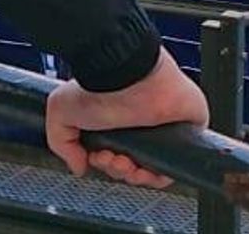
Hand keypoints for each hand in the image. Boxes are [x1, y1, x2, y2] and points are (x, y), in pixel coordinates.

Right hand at [45, 48, 207, 189]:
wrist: (125, 73)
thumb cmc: (98, 84)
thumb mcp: (62, 111)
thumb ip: (62, 142)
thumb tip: (77, 166)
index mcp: (116, 118)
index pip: (114, 154)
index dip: (104, 164)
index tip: (95, 158)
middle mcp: (140, 123)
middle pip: (132, 165)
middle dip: (115, 170)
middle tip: (108, 158)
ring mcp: (163, 127)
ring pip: (153, 169)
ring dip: (134, 175)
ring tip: (123, 162)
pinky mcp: (186, 127)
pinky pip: (176, 163)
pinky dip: (160, 174)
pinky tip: (144, 167)